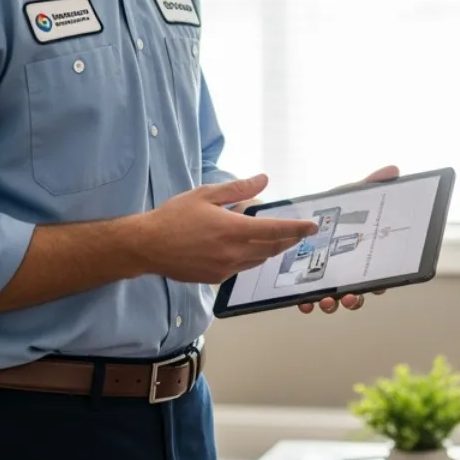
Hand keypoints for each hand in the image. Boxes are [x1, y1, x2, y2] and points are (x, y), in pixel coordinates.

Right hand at [135, 175, 317, 283]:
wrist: (148, 246)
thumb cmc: (174, 217)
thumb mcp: (206, 195)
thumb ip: (237, 189)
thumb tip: (263, 180)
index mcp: (233, 230)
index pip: (275, 231)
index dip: (297, 229)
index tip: (312, 227)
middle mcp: (233, 253)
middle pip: (271, 248)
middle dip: (288, 240)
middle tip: (298, 232)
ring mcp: (225, 269)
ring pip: (258, 260)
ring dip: (269, 249)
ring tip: (274, 237)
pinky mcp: (216, 279)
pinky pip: (241, 268)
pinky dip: (250, 257)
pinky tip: (244, 246)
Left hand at [299, 165, 398, 314]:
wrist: (296, 213)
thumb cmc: (331, 207)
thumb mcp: (350, 194)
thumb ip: (372, 183)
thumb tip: (394, 170)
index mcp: (360, 255)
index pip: (376, 275)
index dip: (380, 284)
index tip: (378, 286)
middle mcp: (345, 270)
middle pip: (356, 293)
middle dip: (355, 299)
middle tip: (350, 296)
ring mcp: (324, 278)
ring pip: (333, 300)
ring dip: (332, 304)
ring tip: (326, 301)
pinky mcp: (303, 281)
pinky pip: (307, 298)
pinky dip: (307, 302)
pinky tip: (304, 301)